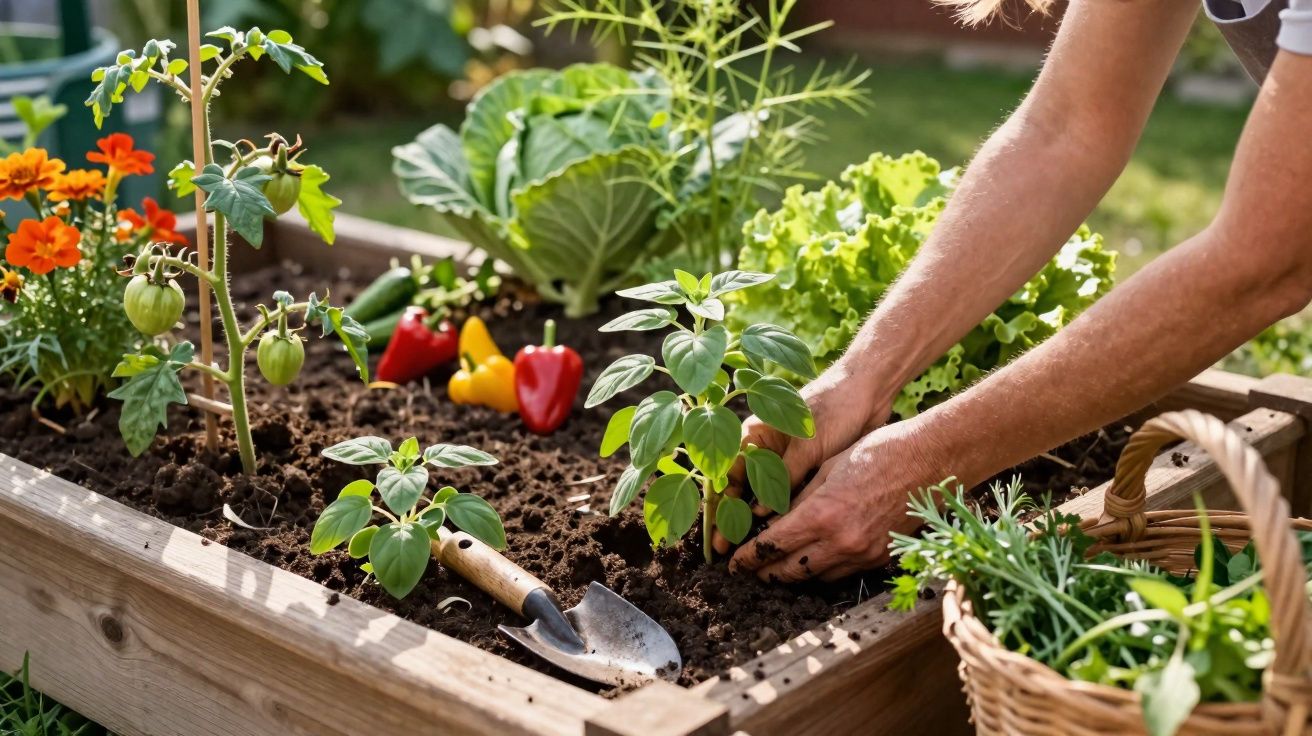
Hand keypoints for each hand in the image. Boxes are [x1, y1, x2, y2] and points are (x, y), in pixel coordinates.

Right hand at [712, 361, 888, 553]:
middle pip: (738, 488)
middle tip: (725, 551)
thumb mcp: (806, 447)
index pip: (725, 474)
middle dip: (731, 518)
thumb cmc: (833, 409)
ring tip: (748, 548)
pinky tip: (776, 533)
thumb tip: (759, 514)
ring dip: (753, 518)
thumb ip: (782, 479)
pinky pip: (783, 493)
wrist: (867, 391)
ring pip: (760, 494)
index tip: (714, 534)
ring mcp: (782, 458)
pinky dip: (778, 512)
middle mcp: (763, 448)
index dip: (717, 506)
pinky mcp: (803, 466)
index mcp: (754, 434)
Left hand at [729, 420, 941, 581]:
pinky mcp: (881, 557)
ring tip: (778, 567)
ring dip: (795, 574)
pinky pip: (843, 572)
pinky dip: (824, 569)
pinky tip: (814, 559)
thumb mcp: (827, 469)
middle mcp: (841, 541)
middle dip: (766, 573)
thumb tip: (770, 520)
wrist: (929, 459)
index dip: (748, 558)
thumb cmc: (877, 452)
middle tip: (751, 571)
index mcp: (822, 515)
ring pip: (817, 577)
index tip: (734, 563)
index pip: (772, 546)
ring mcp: (863, 553)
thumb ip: (798, 500)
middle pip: (791, 571)